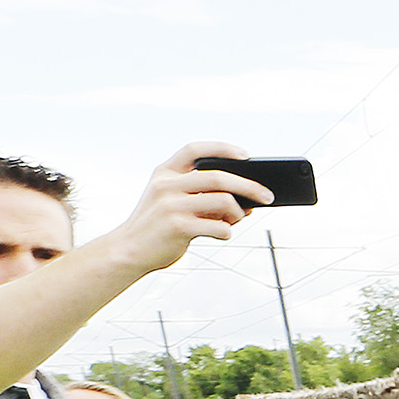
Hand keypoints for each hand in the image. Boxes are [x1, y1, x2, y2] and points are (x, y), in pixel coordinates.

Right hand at [104, 142, 263, 276]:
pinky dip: (227, 231)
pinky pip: (219, 227)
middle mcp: (167, 185)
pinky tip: (221, 233)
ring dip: (237, 213)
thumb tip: (247, 202)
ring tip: (235, 219)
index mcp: (165, 172)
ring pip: (224, 202)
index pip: (195, 149)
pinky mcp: (179, 228)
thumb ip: (201, 196)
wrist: (129, 250)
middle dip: (250, 187)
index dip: (222, 149)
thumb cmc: (158, 225)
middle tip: (269, 196)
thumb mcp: (171, 201)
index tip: (247, 156)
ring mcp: (172, 205)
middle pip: (219, 177)